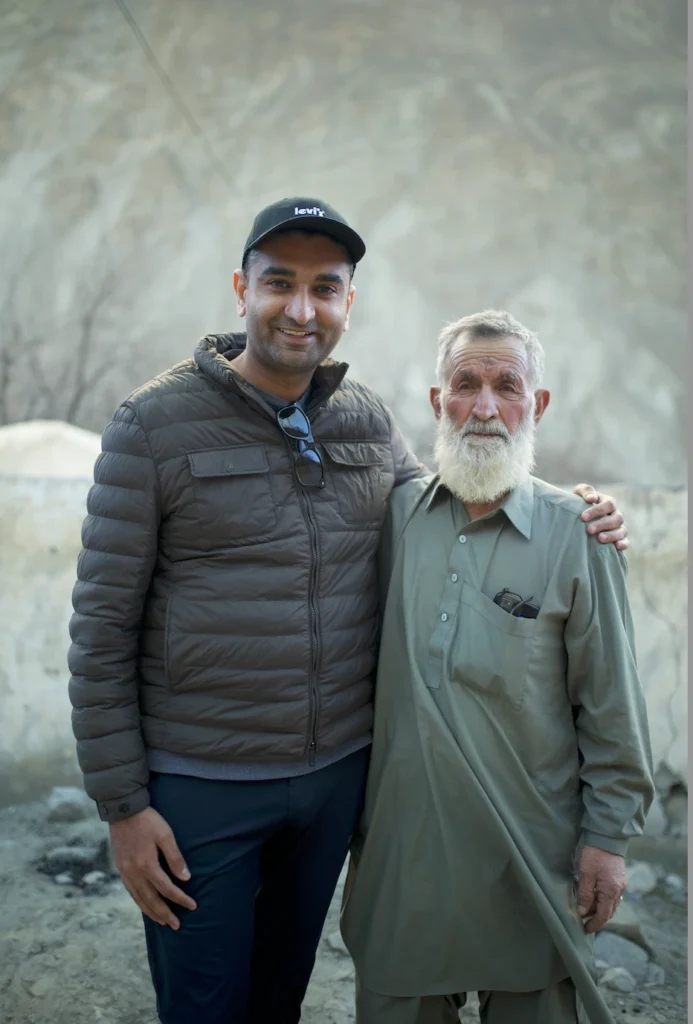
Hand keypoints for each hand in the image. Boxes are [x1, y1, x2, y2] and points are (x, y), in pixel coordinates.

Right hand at [109, 806, 196, 928]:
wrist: (123, 811)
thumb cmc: (148, 821)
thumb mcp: (165, 835)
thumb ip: (175, 857)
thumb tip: (186, 878)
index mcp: (147, 865)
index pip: (167, 889)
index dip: (180, 899)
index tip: (192, 906)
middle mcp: (134, 873)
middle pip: (151, 900)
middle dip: (165, 914)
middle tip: (176, 926)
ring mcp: (125, 872)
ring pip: (139, 899)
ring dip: (151, 912)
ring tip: (162, 921)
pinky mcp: (120, 869)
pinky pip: (131, 892)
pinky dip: (140, 902)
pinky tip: (145, 905)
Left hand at [573, 484, 628, 550]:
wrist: (575, 517)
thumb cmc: (578, 503)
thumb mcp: (579, 493)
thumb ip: (586, 491)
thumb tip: (592, 498)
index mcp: (609, 502)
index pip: (609, 504)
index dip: (598, 510)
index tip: (583, 517)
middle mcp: (616, 514)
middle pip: (617, 519)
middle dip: (603, 524)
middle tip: (589, 529)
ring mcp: (619, 527)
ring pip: (622, 531)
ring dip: (612, 535)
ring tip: (599, 538)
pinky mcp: (618, 539)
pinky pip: (626, 542)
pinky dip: (623, 544)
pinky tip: (616, 546)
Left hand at [576, 845, 625, 933]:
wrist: (607, 837)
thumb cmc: (595, 854)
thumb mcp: (585, 874)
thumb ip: (585, 895)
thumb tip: (582, 912)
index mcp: (611, 891)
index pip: (604, 915)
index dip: (595, 924)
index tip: (585, 930)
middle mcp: (619, 890)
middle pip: (609, 911)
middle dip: (597, 917)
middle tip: (583, 920)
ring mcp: (621, 884)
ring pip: (611, 904)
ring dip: (599, 908)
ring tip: (585, 908)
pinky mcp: (619, 879)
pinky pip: (612, 895)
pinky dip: (603, 900)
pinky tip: (593, 897)